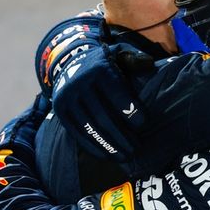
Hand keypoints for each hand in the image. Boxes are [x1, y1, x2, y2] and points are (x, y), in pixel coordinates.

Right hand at [50, 43, 148, 160]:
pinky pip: (77, 134)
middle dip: (122, 136)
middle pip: (104, 117)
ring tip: (125, 156)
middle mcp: (80, 84)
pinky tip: (107, 155)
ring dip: (109, 146)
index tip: (144, 124)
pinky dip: (93, 147)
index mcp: (99, 69)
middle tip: (137, 148)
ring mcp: (68, 99)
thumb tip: (148, 65)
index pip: (117, 94)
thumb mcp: (119, 53)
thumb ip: (134, 59)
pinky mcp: (60, 112)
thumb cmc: (104, 63)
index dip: (131, 111)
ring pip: (90, 129)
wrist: (69, 62)